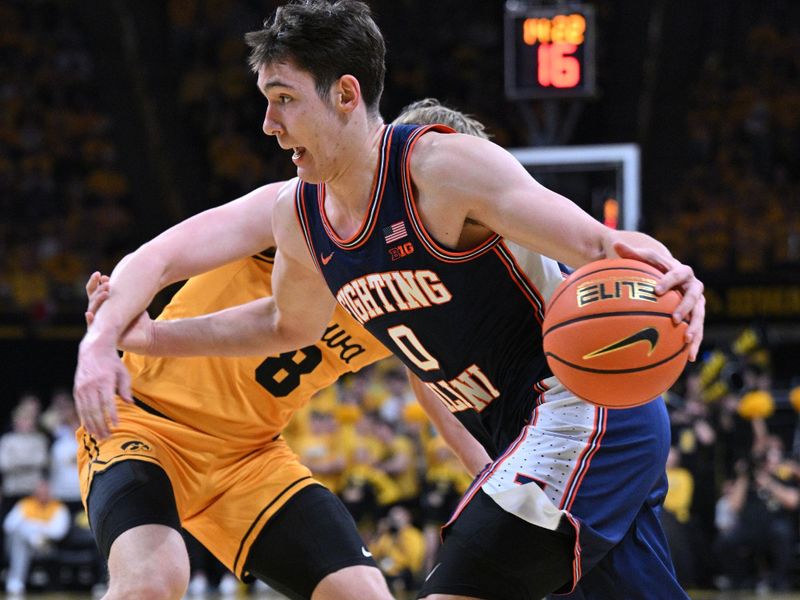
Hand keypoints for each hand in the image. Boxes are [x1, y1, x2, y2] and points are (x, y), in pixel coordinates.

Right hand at [74, 331, 131, 438]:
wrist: (93, 350)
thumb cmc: (112, 363)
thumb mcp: (123, 372)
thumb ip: (125, 388)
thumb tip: (130, 403)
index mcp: (104, 381)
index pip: (107, 402)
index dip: (111, 415)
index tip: (117, 426)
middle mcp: (91, 385)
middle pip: (95, 410)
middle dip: (101, 425)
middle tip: (107, 437)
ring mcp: (82, 388)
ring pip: (86, 411)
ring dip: (92, 426)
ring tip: (99, 437)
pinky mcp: (77, 390)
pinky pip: (80, 408)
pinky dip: (84, 420)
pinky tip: (90, 428)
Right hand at [84, 272, 153, 353]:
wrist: (147, 336)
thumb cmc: (139, 317)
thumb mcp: (134, 300)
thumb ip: (127, 287)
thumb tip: (129, 263)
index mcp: (104, 305)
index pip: (93, 291)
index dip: (94, 283)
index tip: (100, 274)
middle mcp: (99, 315)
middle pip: (92, 300)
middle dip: (97, 291)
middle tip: (107, 282)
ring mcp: (100, 325)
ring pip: (92, 312)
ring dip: (97, 302)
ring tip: (105, 293)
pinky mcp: (104, 336)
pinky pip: (93, 329)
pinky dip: (91, 321)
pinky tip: (89, 314)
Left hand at [613, 241, 704, 361]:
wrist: (668, 278)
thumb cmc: (651, 268)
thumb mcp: (641, 259)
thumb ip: (630, 253)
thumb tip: (614, 242)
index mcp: (681, 271)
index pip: (678, 274)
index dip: (669, 281)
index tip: (657, 290)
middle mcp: (693, 287)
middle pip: (694, 297)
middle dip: (686, 308)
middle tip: (675, 319)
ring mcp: (697, 304)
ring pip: (700, 316)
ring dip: (695, 329)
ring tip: (687, 341)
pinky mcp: (695, 318)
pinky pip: (697, 332)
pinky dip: (695, 344)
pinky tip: (690, 359)